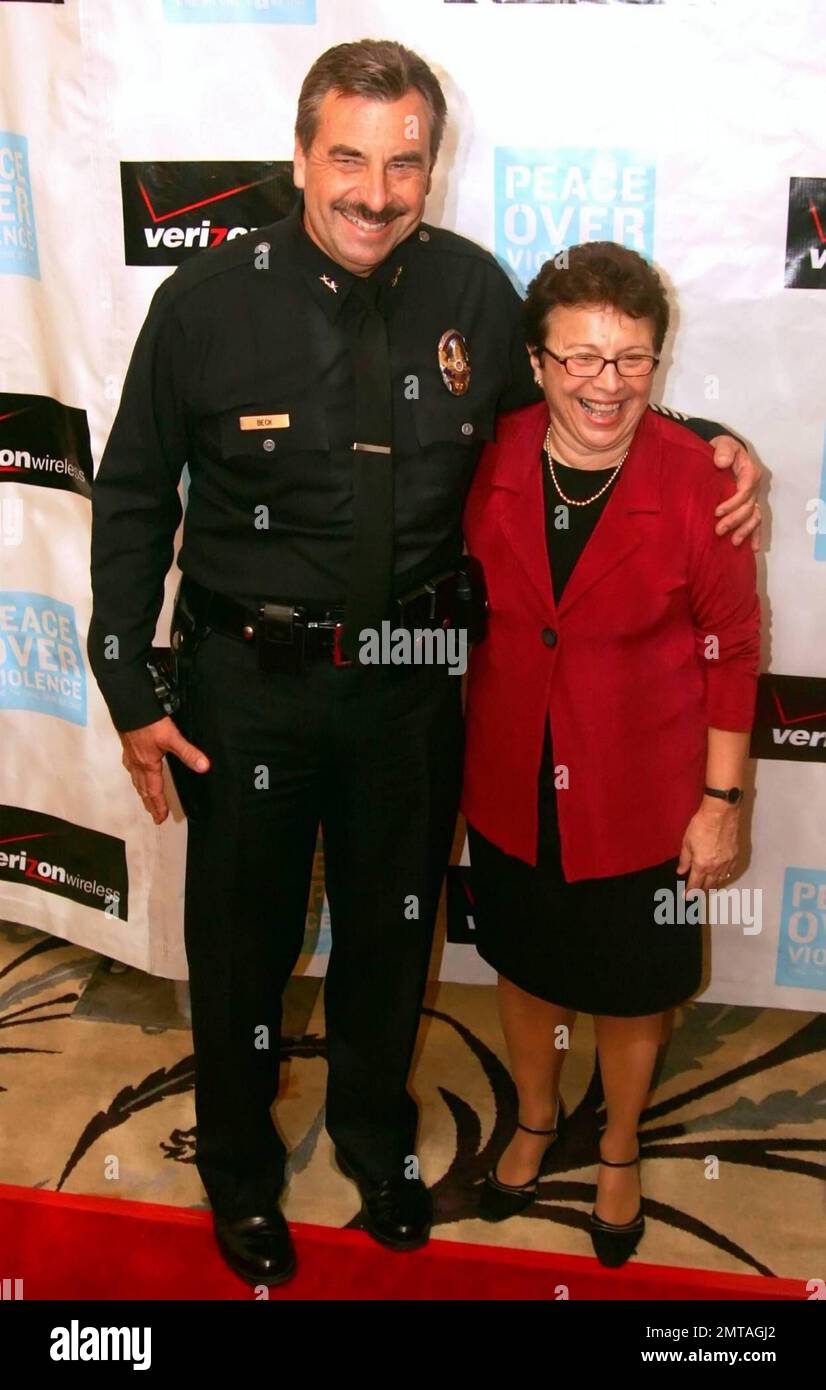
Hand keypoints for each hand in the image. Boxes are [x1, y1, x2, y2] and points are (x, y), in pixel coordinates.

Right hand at [120, 716, 209, 824]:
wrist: (130, 707)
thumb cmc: (148, 723)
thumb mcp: (172, 738)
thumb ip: (188, 753)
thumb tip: (203, 766)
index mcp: (148, 765)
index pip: (154, 791)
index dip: (158, 805)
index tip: (161, 818)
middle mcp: (137, 764)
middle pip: (143, 789)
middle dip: (150, 803)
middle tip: (154, 815)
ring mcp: (131, 756)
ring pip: (135, 780)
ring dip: (142, 792)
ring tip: (146, 799)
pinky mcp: (128, 747)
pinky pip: (131, 769)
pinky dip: (135, 777)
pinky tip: (136, 774)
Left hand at [677, 801, 739, 891]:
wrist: (720, 813)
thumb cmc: (700, 825)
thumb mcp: (687, 842)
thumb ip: (684, 859)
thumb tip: (681, 872)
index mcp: (702, 864)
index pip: (695, 883)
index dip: (690, 892)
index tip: (686, 897)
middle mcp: (716, 867)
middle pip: (709, 884)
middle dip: (702, 890)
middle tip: (697, 893)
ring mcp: (727, 862)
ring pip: (721, 880)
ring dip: (713, 885)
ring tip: (708, 887)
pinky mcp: (735, 856)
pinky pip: (730, 872)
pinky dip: (724, 876)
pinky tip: (721, 876)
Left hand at [710, 434, 761, 549]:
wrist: (721, 452)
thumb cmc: (721, 448)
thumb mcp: (722, 443)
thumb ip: (723, 450)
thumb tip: (721, 462)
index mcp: (749, 471)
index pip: (745, 490)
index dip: (733, 503)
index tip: (717, 512)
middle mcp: (754, 486)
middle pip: (749, 506)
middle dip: (735, 520)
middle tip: (718, 530)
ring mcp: (753, 497)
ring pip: (754, 516)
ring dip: (745, 530)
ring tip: (734, 542)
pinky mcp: (749, 505)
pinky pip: (756, 521)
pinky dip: (756, 534)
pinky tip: (753, 548)